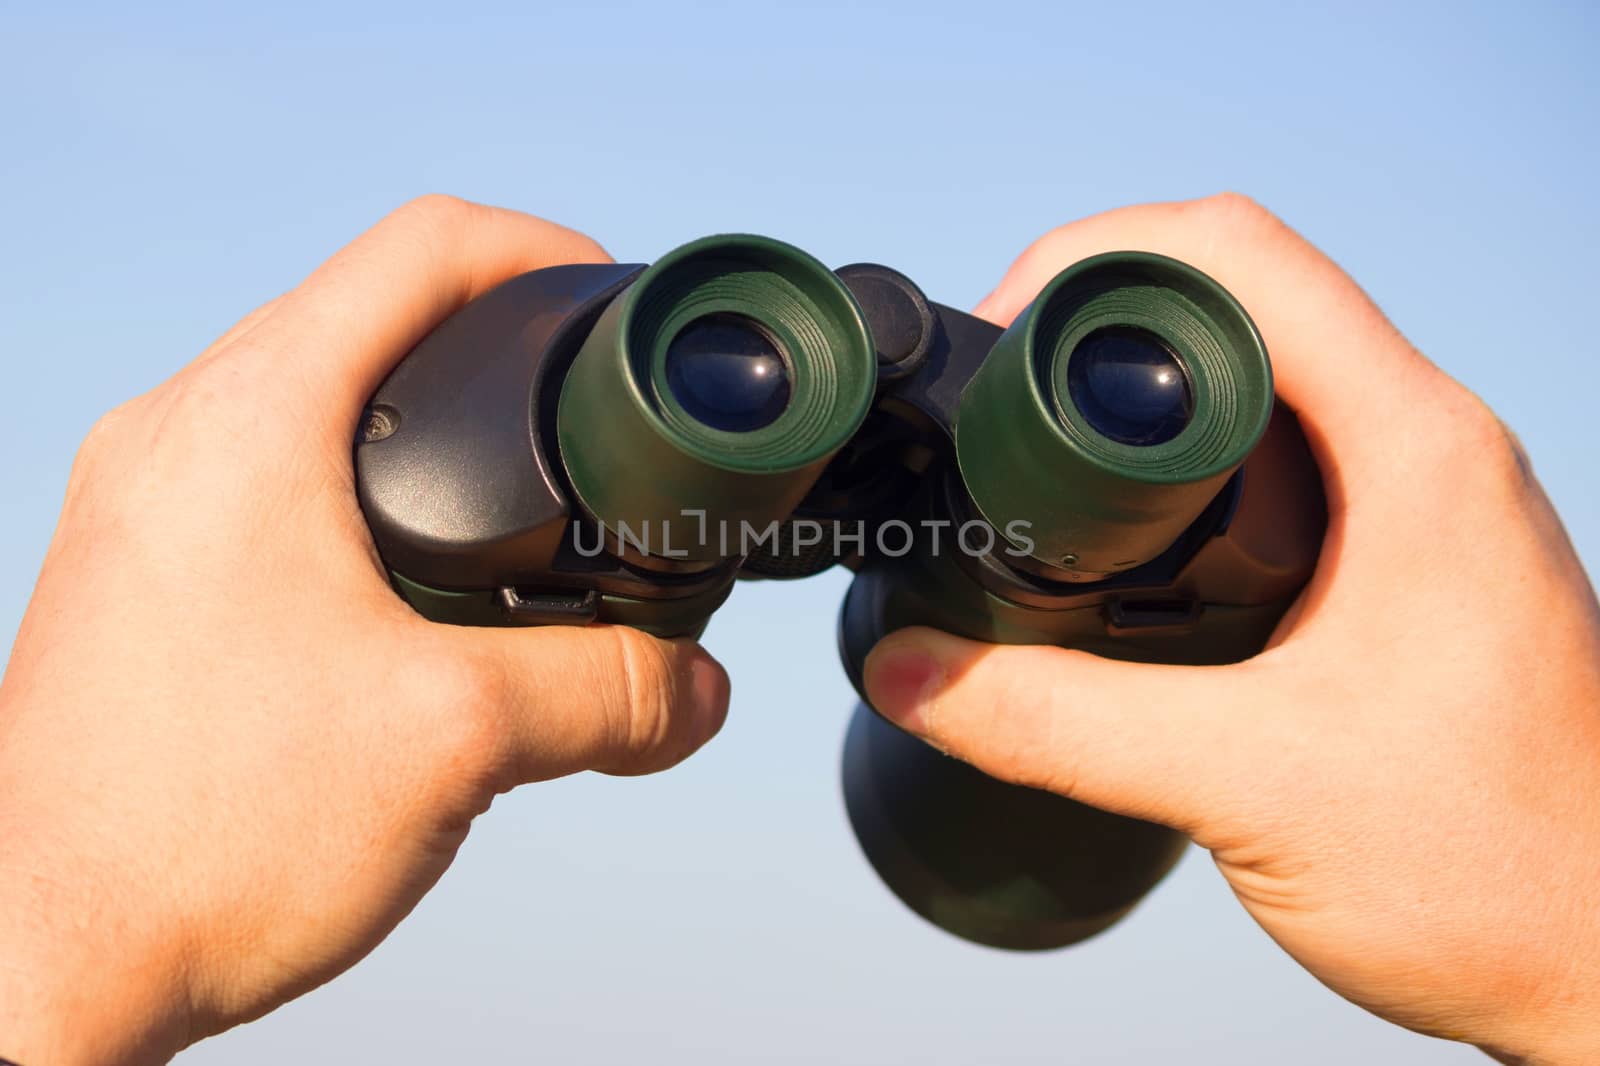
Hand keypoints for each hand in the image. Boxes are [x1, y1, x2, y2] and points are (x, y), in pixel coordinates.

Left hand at [0, 196, 729, 1064]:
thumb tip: (703, 687)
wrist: (45, 962)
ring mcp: (142, 503)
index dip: (542, 251)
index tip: (610, 303)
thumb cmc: (206, 835)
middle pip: (368, 315)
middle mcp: (176, 434)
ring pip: (315, 399)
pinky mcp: (137, 572)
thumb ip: (613, 693)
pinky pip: (266, 478)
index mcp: (249, 419)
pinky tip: (413, 586)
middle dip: (491, 344)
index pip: (419, 249)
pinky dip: (359, 491)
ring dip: (422, 423)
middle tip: (581, 409)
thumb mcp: (459, 740)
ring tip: (513, 500)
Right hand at [863, 195, 1599, 1064]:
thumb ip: (1057, 724)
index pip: (1242, 260)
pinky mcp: (1413, 556)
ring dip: (1152, 385)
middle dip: (1104, 313)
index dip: (1098, 255)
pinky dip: (1193, 455)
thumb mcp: (1245, 784)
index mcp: (1413, 450)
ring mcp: (1429, 498)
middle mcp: (1431, 447)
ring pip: (1269, 372)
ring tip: (1042, 449)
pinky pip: (1291, 450)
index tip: (1002, 324)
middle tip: (1000, 391)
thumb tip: (906, 669)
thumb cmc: (1492, 869)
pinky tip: (1130, 531)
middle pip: (1245, 295)